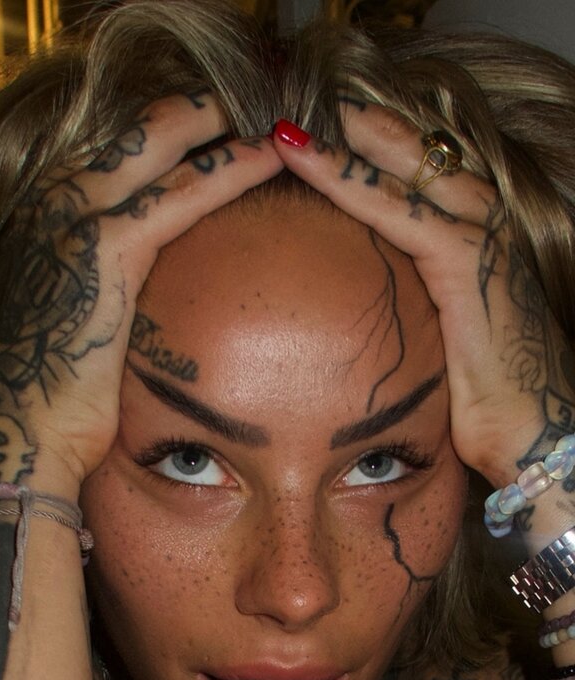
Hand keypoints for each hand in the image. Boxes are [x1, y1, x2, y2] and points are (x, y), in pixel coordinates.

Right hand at [0, 94, 282, 490]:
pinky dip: (226, 170)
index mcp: (43, 215)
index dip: (172, 132)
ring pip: (160, 147)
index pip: (119, 151)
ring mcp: (72, 219)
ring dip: (221, 129)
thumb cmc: (44, 393)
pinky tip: (264, 157)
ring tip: (274, 120)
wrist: (16, 433)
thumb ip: (98, 286)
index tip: (219, 125)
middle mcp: (51, 201)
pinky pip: (178, 196)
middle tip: (256, 104)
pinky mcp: (103, 250)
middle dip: (201, 112)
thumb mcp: (67, 319)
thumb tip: (139, 292)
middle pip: (139, 131)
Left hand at [272, 107, 574, 489]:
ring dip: (343, 146)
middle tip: (295, 110)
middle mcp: (482, 222)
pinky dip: (350, 181)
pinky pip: (398, 208)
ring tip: (289, 128)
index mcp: (474, 237)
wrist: (532, 427)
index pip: (419, 175)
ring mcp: (479, 234)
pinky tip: (309, 163)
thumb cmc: (484, 394)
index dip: (372, 150)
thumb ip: (410, 305)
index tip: (318, 137)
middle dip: (357, 128)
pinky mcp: (467, 259)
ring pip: (403, 169)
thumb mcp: (439, 335)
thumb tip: (360, 311)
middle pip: (414, 154)